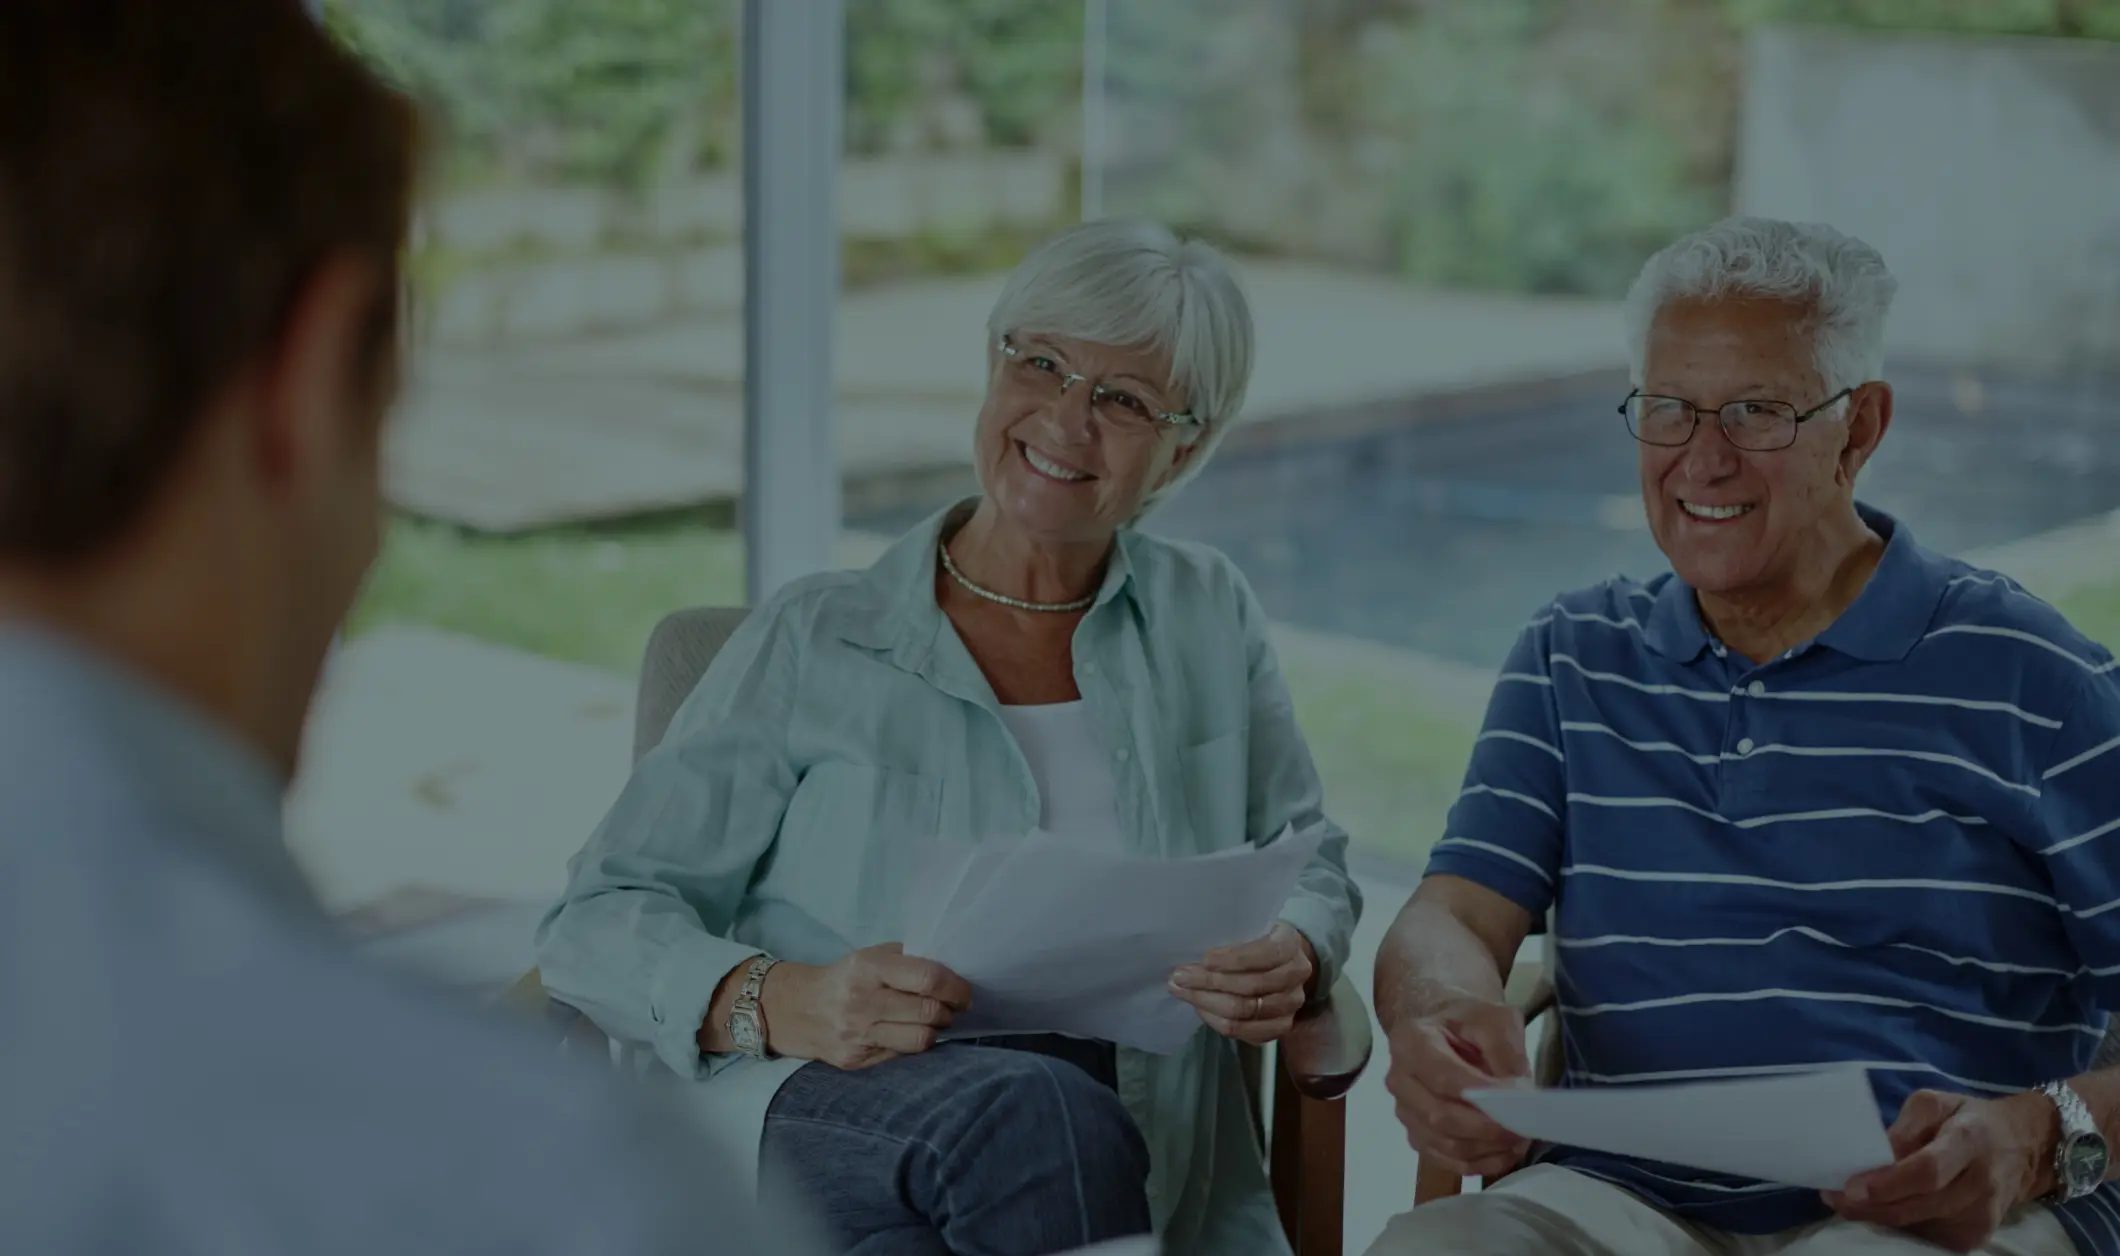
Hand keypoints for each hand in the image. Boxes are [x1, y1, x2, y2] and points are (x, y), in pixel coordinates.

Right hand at [762, 943, 972, 1070]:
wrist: (797, 1009)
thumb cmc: (845, 978)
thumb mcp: (871, 956)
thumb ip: (908, 959)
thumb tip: (952, 969)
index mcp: (868, 968)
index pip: (926, 979)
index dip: (955, 987)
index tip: (964, 992)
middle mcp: (861, 1002)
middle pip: (928, 1012)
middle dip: (949, 1011)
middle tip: (951, 1008)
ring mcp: (857, 1035)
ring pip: (919, 1040)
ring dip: (934, 1031)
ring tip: (931, 1022)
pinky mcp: (855, 1061)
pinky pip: (901, 1056)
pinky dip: (911, 1044)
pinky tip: (906, 1033)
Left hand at [1168, 922, 1315, 1044]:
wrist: (1286, 962)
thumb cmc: (1258, 940)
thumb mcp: (1251, 927)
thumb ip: (1231, 938)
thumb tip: (1191, 953)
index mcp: (1291, 945)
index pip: (1266, 954)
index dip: (1233, 959)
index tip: (1204, 958)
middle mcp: (1297, 977)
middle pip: (1251, 986)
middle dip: (1210, 982)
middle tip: (1180, 976)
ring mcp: (1291, 1006)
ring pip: (1244, 1012)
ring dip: (1207, 1002)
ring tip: (1182, 991)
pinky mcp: (1280, 1027)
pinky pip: (1244, 1032)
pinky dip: (1216, 1020)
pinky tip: (1199, 1007)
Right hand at [1382, 997, 1532, 1177]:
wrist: (1442, 1029)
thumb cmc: (1467, 1021)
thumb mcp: (1494, 1018)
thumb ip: (1506, 1050)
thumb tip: (1518, 1093)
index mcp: (1411, 1042)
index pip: (1444, 1077)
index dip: (1483, 1095)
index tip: (1521, 1101)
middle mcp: (1399, 1080)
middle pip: (1441, 1117)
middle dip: (1489, 1128)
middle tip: (1526, 1127)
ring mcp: (1405, 1112)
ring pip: (1446, 1145)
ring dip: (1488, 1149)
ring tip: (1520, 1139)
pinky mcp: (1417, 1136)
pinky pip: (1448, 1162)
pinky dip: (1480, 1163)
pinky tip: (1504, 1152)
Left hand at [1823, 1089, 2054, 1252]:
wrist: (2025, 1147)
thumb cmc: (1969, 1118)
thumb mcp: (1936, 1103)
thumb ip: (1905, 1127)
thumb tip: (1875, 1154)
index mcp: (1969, 1141)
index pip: (1927, 1171)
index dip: (1888, 1183)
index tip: (1850, 1187)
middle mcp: (1980, 1183)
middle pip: (1919, 1205)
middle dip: (1870, 1206)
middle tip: (1833, 1198)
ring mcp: (1983, 1215)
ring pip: (1919, 1225)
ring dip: (1880, 1216)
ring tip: (1850, 1201)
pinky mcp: (1978, 1236)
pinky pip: (1929, 1237)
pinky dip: (1902, 1225)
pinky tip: (1884, 1210)